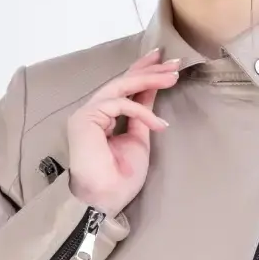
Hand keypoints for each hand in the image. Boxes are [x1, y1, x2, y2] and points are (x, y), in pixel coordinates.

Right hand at [67, 48, 180, 217]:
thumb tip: (153, 91)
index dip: (143, 72)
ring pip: (120, 86)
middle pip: (121, 81)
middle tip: (172, 60)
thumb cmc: (120, 177)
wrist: (106, 199)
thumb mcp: (139, 138)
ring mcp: (86, 114)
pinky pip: (119, 104)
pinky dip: (142, 111)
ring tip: (173, 78)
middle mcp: (92, 111)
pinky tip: (159, 124)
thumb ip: (142, 114)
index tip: (164, 62)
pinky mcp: (86, 118)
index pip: (123, 88)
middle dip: (148, 69)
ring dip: (149, 79)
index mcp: (103, 117)